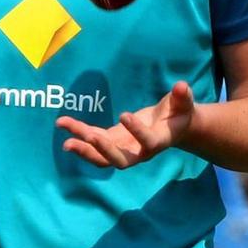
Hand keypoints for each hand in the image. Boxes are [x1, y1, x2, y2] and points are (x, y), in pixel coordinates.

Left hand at [55, 81, 194, 168]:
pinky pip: (93, 142)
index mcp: (158, 142)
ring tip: (65, 137)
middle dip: (103, 150)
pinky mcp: (113, 142)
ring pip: (101, 157)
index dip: (136, 131)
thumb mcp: (183, 104)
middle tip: (88, 137)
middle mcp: (139, 152)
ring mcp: (124, 149)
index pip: (147, 142)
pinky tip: (63, 124)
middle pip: (119, 160)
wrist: (171, 127)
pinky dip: (79, 134)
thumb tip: (182, 86)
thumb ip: (183, 97)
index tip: (124, 115)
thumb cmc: (179, 114)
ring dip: (83, 148)